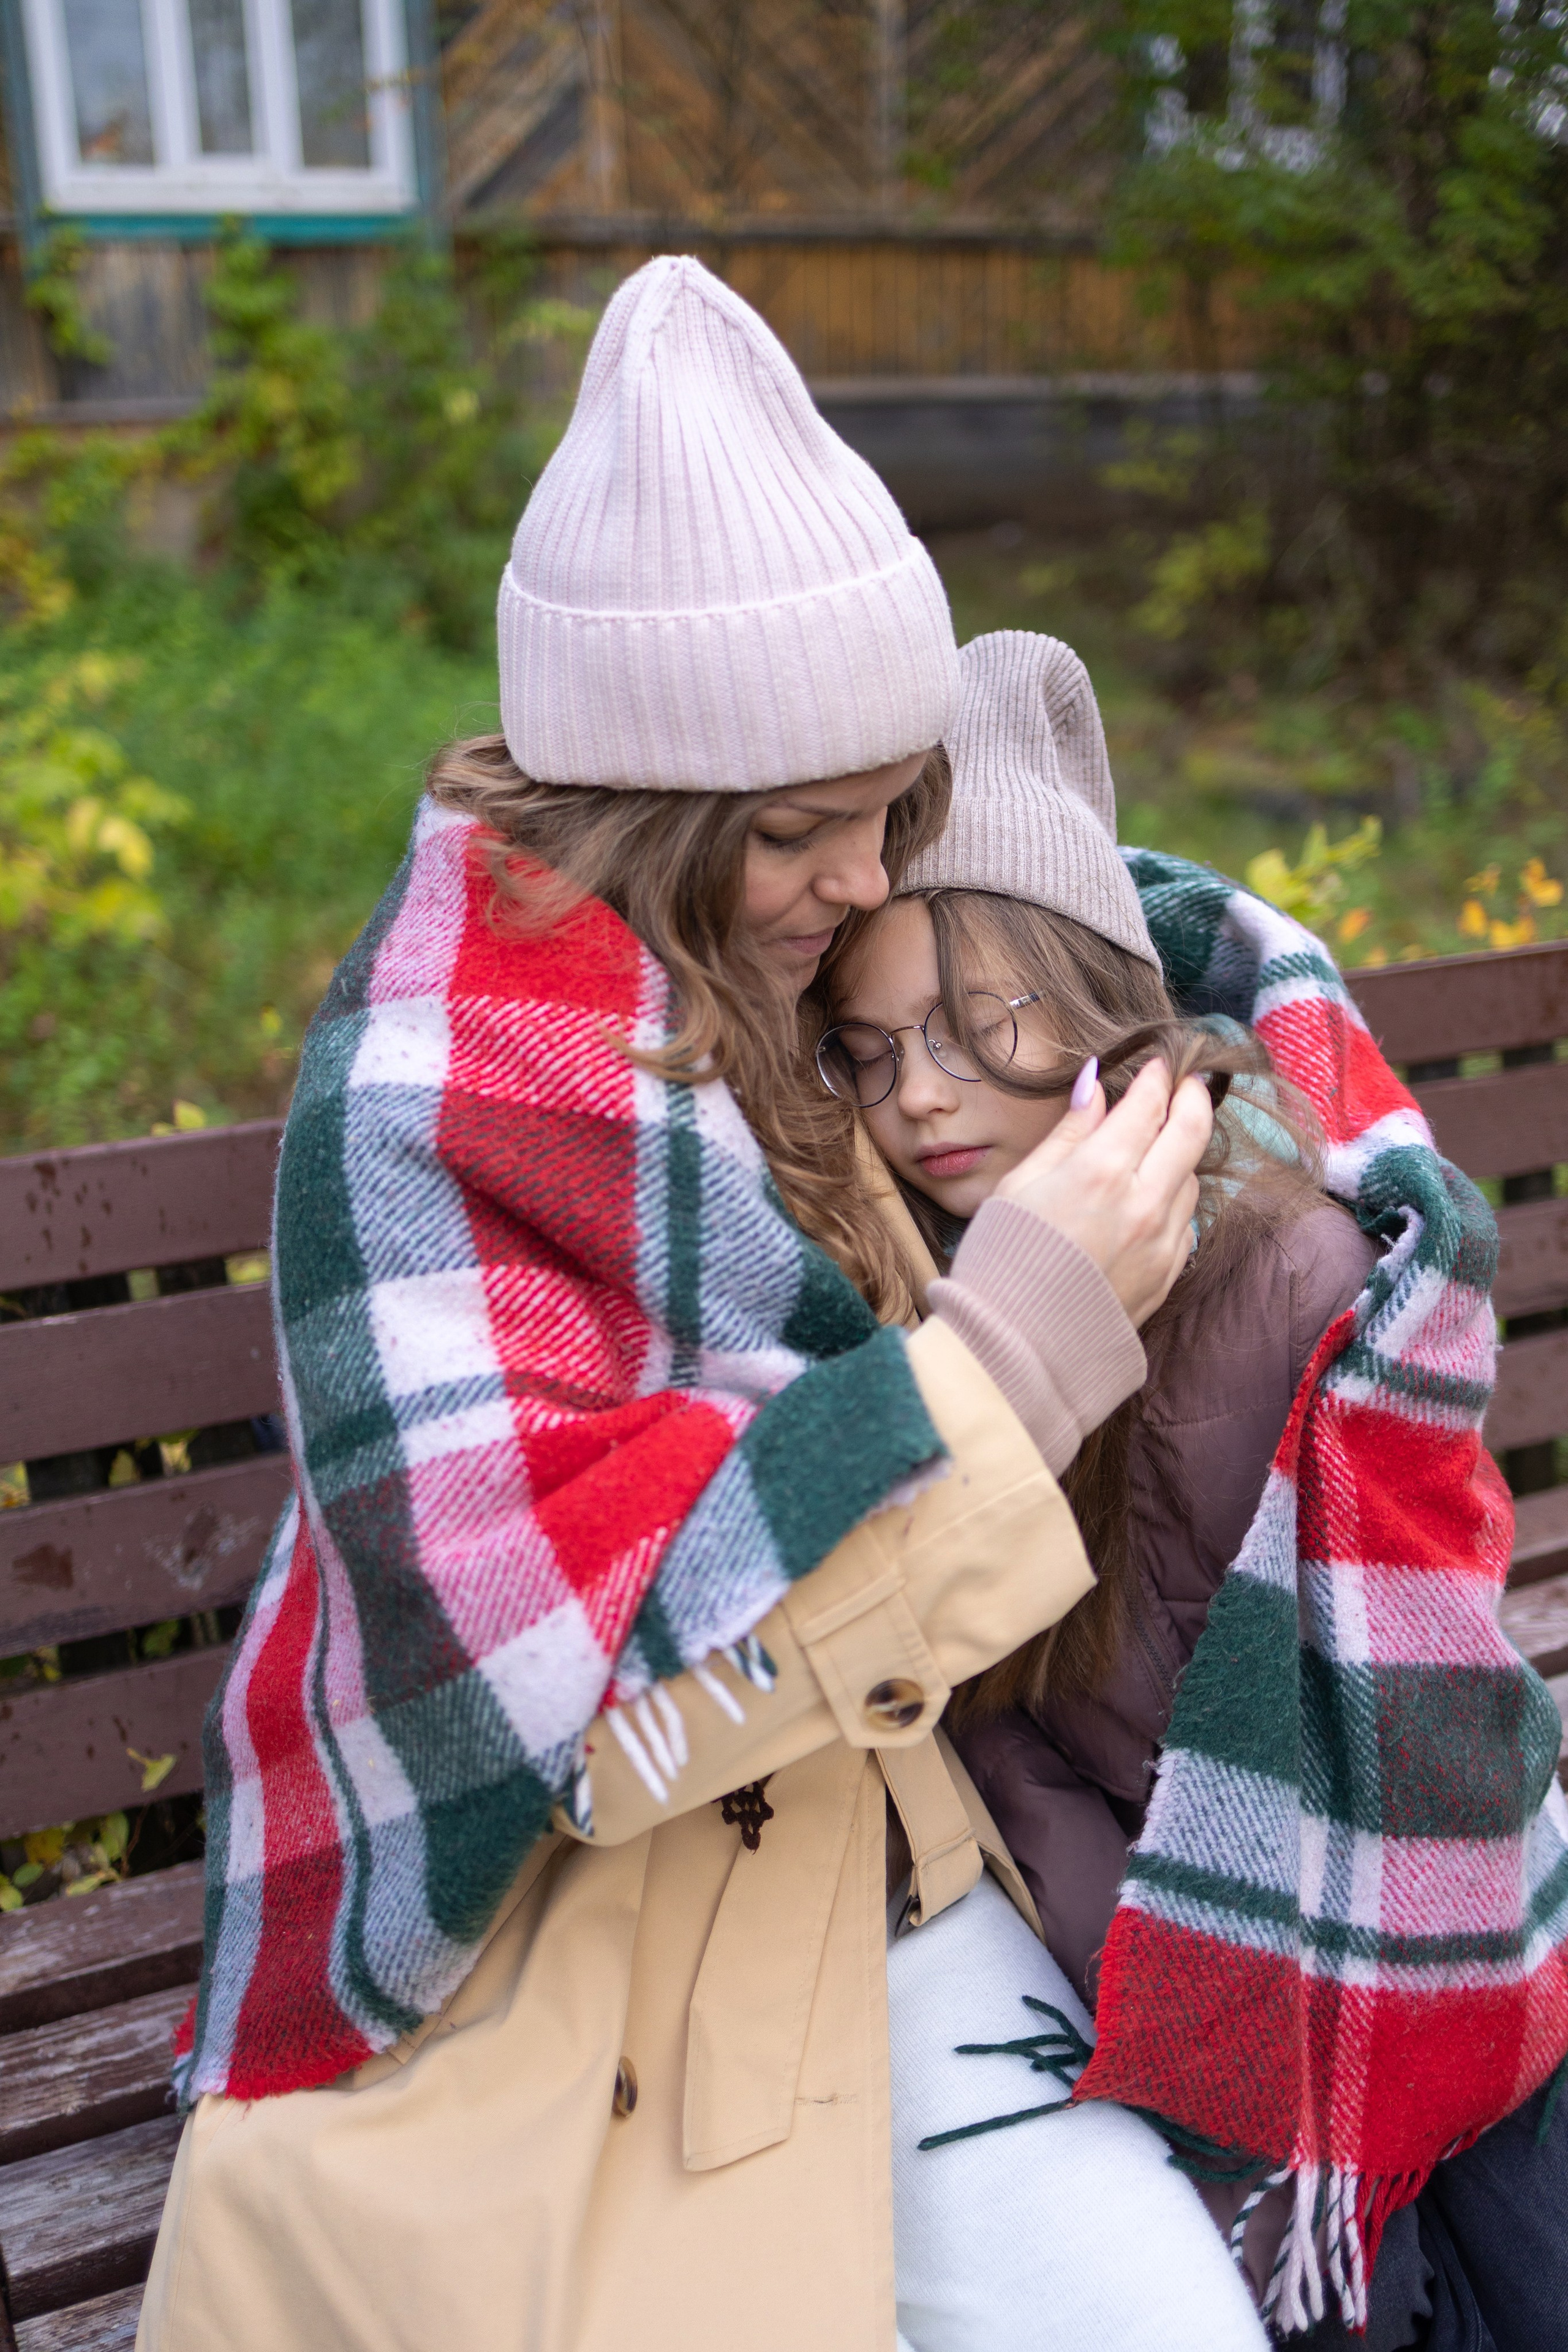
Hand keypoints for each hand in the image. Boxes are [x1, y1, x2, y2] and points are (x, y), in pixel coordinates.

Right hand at [992, 1059, 1211, 1327]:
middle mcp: (1143, 1202)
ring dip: (1180, 1155)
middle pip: (1192, 1131)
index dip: (1157, 1078)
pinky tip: (1148, 1201)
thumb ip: (1068, 1132)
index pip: (1148, 1104)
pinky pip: (1185, 1223)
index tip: (1159, 1066)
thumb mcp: (1020, 1183)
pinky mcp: (1167, 1274)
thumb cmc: (1002, 1259)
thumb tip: (1095, 1085)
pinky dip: (1173, 1201)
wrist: (1014, 1345)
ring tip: (1158, 1148)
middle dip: (1193, 1099)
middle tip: (1188, 1084)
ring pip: (1191, 1178)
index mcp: (1101, 1171)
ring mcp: (1161, 1241)